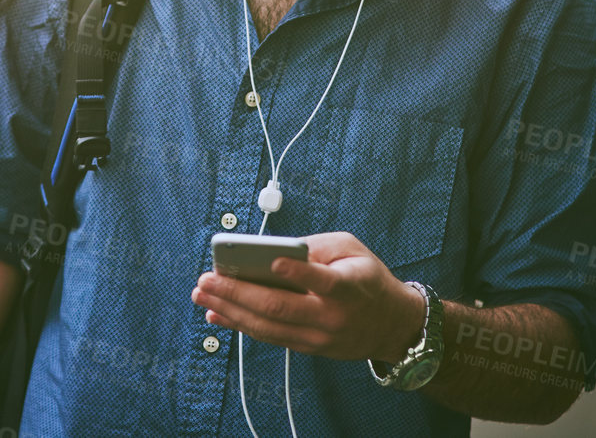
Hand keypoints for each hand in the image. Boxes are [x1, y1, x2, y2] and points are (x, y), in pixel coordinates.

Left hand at [190, 232, 426, 363]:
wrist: (392, 326)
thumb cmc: (368, 278)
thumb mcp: (353, 249)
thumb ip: (317, 246)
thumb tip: (275, 249)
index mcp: (348, 287)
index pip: (322, 281)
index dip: (298, 273)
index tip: (272, 261)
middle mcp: (331, 317)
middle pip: (279, 307)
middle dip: (238, 293)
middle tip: (207, 280)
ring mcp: (318, 338)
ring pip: (268, 327)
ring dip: (230, 311)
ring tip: (203, 296)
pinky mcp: (309, 349)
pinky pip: (270, 337)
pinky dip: (241, 325)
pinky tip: (218, 314)